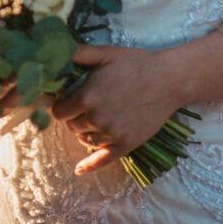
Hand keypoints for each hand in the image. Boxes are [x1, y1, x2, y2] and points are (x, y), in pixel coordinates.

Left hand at [50, 42, 182, 176]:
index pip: (59, 111)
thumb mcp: (104, 53)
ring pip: (85, 140)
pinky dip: (89, 165)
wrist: (168, 80)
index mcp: (87, 97)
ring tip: (94, 119)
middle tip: (84, 106)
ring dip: (85, 131)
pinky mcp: (125, 145)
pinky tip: (79, 170)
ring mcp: (111, 134)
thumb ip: (77, 53)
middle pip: (71, 126)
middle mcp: (96, 118)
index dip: (61, 105)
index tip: (67, 100)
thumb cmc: (135, 63)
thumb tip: (54, 54)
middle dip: (73, 117)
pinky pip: (102, 159)